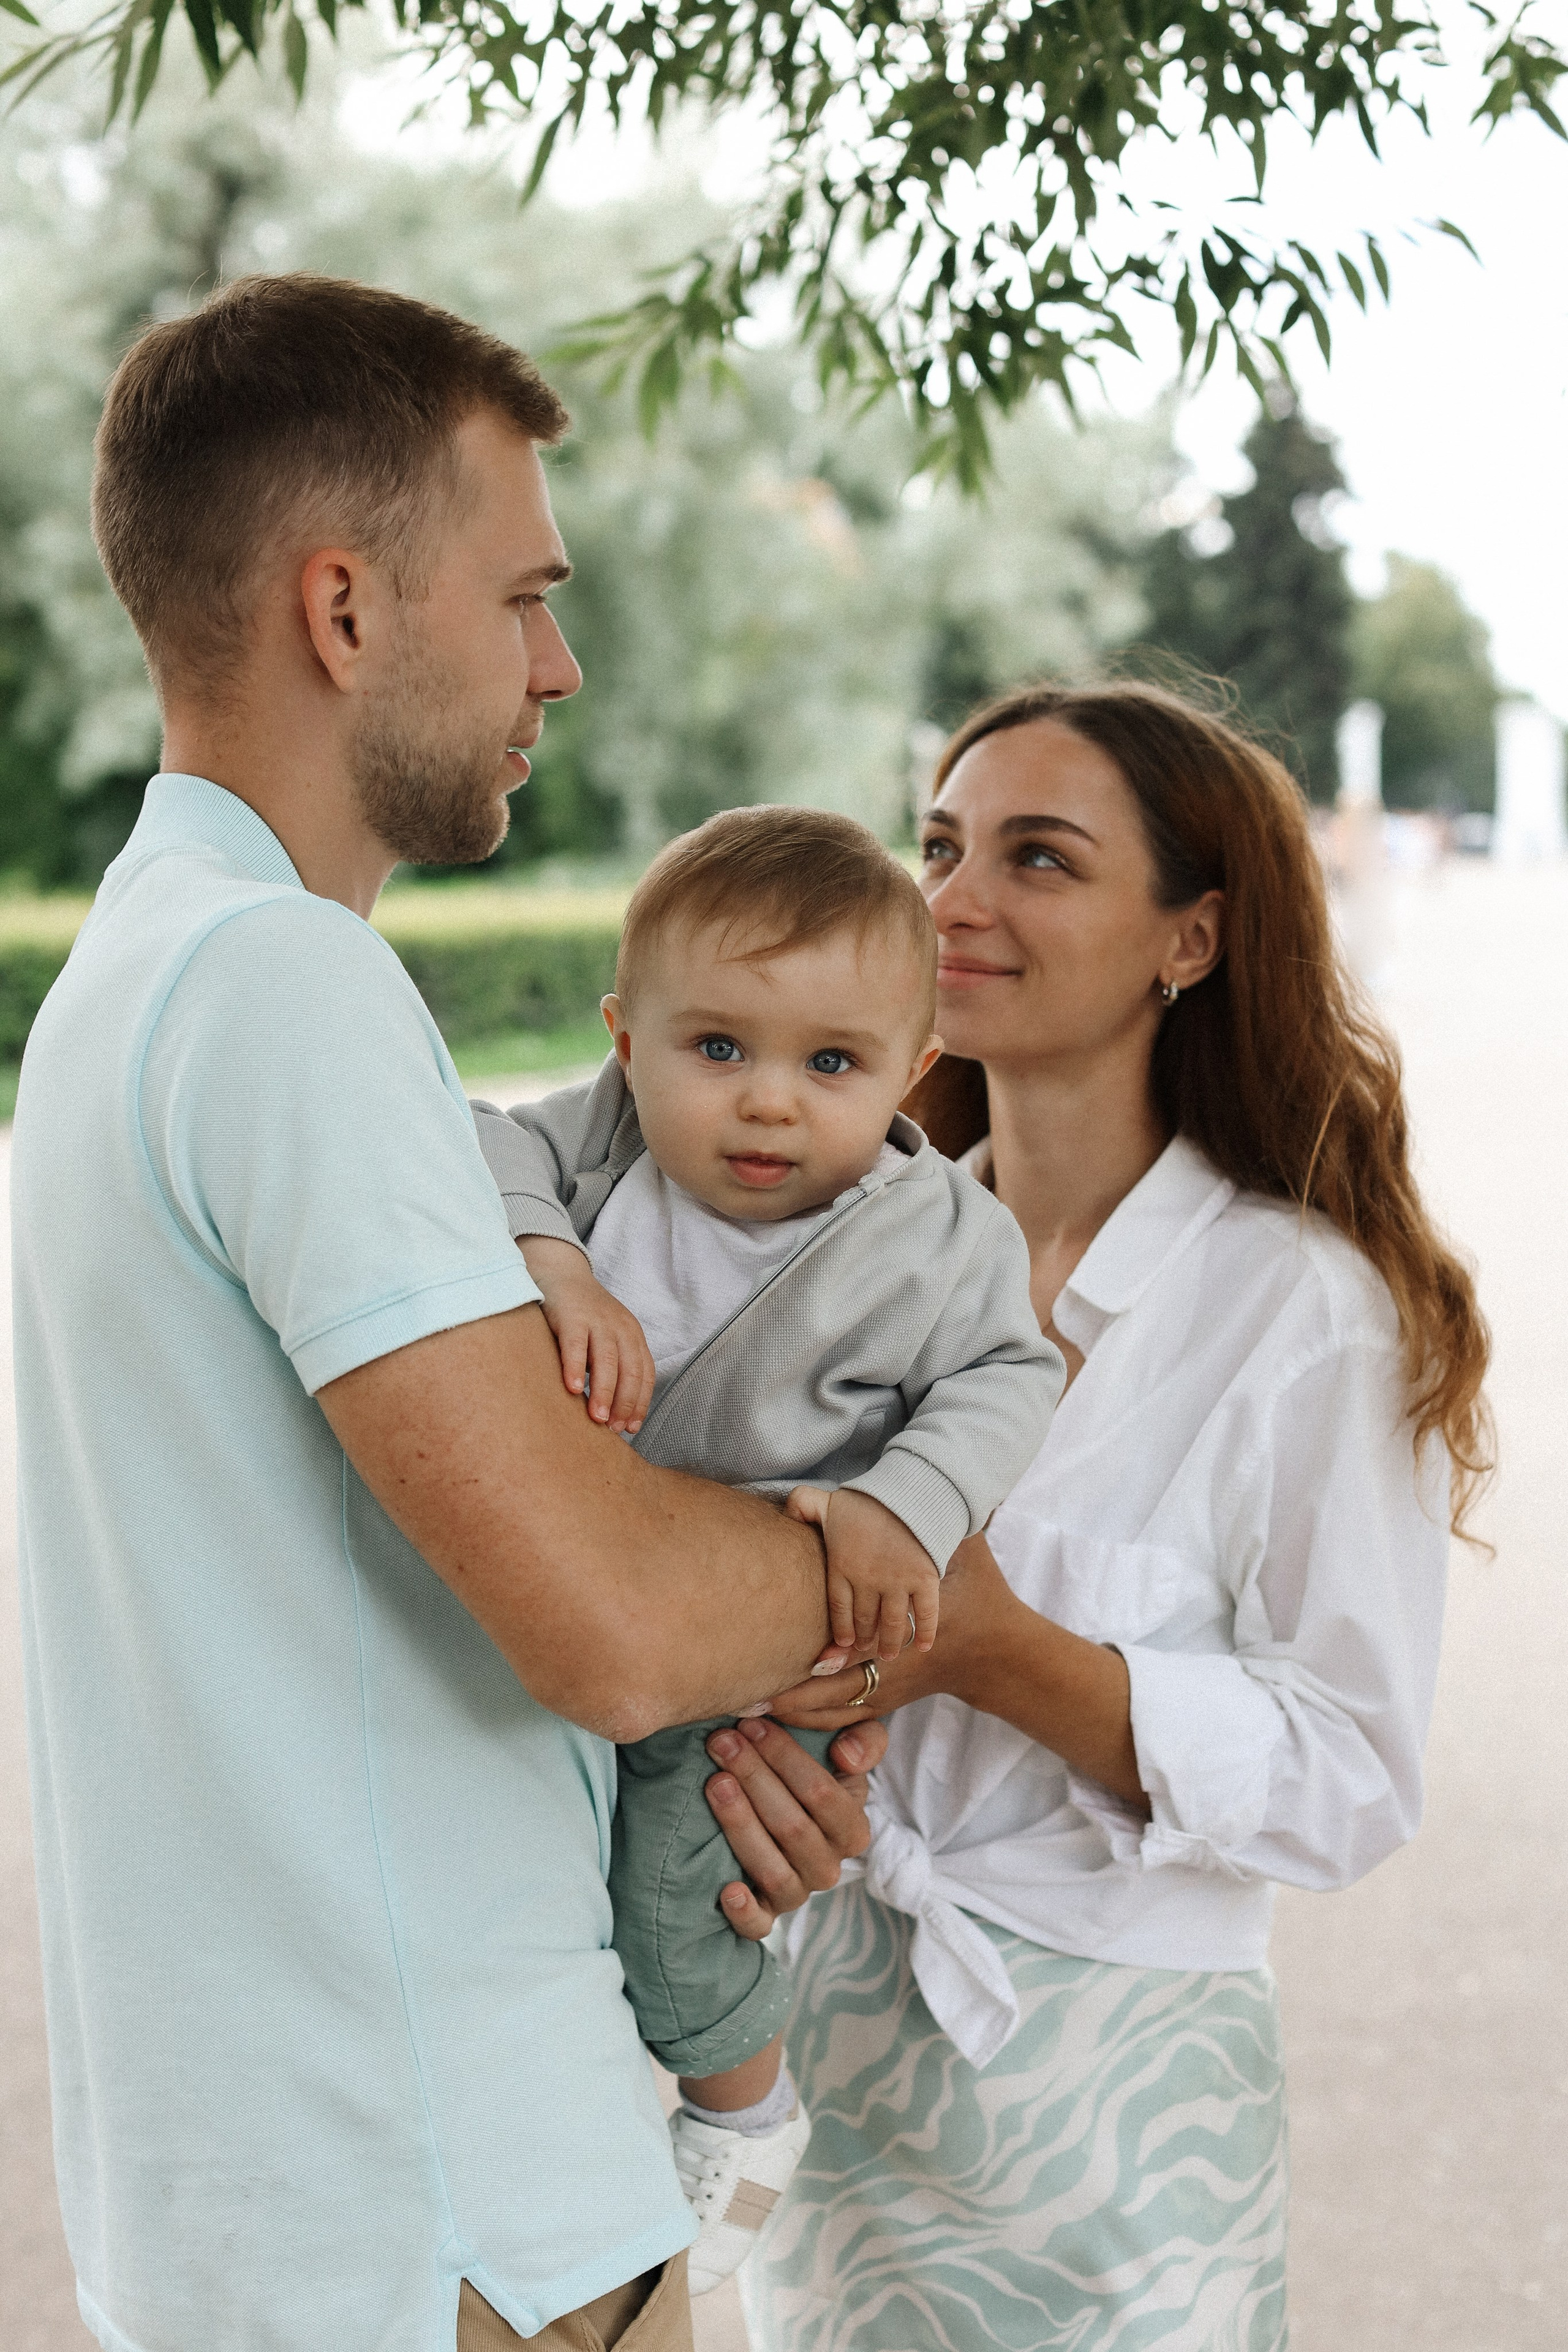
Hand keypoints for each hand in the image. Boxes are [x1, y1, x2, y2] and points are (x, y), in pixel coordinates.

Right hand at [518, 1236, 653, 1434]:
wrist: (559, 1272)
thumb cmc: (582, 1317)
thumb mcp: (606, 1338)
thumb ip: (612, 1367)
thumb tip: (612, 1415)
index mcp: (633, 1336)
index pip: (645, 1374)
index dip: (639, 1403)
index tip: (631, 1428)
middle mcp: (620, 1327)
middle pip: (630, 1370)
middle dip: (625, 1403)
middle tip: (614, 1430)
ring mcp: (597, 1320)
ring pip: (606, 1360)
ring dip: (604, 1392)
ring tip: (598, 1418)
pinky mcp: (571, 1315)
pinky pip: (575, 1345)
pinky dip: (576, 1367)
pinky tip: (574, 1389)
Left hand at [703, 1714, 889, 1940]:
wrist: (795, 1820)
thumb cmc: (817, 1778)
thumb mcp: (851, 1752)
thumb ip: (864, 1742)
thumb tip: (846, 1754)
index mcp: (852, 1830)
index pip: (822, 1794)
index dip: (785, 1758)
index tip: (751, 1725)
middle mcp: (828, 1867)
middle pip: (791, 1827)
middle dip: (754, 1778)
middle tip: (721, 1742)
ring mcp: (797, 1893)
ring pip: (772, 1869)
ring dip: (741, 1825)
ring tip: (714, 1784)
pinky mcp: (766, 1915)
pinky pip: (759, 1925)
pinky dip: (744, 1912)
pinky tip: (726, 1889)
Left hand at [787, 1485, 940, 1664]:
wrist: (908, 1489)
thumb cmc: (866, 1498)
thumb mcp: (827, 1500)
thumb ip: (802, 1505)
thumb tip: (785, 1516)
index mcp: (842, 1567)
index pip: (837, 1609)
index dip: (841, 1630)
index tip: (843, 1643)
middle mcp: (868, 1581)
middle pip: (865, 1620)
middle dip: (864, 1638)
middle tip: (864, 1648)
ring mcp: (897, 1583)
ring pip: (892, 1624)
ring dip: (891, 1643)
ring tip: (889, 1654)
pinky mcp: (924, 1579)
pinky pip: (925, 1614)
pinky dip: (926, 1633)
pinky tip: (924, 1647)